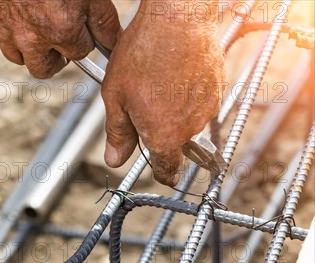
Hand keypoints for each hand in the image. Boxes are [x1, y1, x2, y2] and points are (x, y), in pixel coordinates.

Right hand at [0, 0, 120, 78]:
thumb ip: (104, 22)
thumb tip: (112, 46)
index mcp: (61, 30)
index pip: (78, 54)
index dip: (80, 40)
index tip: (77, 27)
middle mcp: (30, 37)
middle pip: (43, 68)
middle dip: (52, 56)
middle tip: (54, 36)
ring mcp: (2, 29)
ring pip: (15, 57)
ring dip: (24, 46)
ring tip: (30, 21)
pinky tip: (3, 19)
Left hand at [102, 0, 225, 185]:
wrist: (178, 17)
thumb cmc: (144, 53)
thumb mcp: (117, 97)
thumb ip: (118, 133)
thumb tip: (115, 160)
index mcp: (164, 137)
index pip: (168, 171)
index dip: (162, 174)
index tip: (160, 171)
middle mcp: (189, 129)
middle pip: (175, 143)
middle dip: (162, 131)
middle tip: (145, 104)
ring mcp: (206, 108)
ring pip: (188, 120)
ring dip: (176, 110)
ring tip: (160, 82)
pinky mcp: (217, 88)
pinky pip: (200, 101)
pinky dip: (189, 93)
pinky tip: (176, 73)